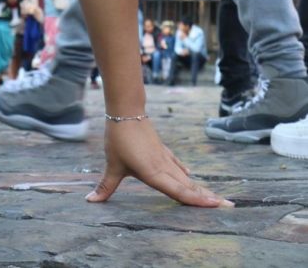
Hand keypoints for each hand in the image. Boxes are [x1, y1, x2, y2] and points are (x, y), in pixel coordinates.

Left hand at [85, 118, 232, 207]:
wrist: (126, 111)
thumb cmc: (119, 138)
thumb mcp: (112, 165)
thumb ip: (105, 186)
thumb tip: (90, 201)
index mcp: (154, 174)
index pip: (179, 192)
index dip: (196, 200)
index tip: (215, 205)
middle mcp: (164, 167)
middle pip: (189, 186)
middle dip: (208, 197)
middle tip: (228, 206)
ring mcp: (164, 158)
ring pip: (186, 176)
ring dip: (200, 187)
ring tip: (216, 197)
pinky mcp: (161, 150)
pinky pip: (177, 164)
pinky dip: (185, 172)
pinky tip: (190, 175)